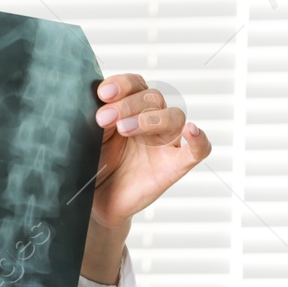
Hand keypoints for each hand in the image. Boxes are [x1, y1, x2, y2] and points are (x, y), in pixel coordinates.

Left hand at [89, 73, 210, 228]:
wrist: (95, 202)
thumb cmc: (93, 167)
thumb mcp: (89, 139)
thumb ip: (96, 120)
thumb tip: (94, 102)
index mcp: (129, 109)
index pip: (135, 85)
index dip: (122, 84)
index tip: (103, 93)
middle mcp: (150, 121)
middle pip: (153, 98)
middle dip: (128, 105)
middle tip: (104, 118)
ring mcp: (165, 143)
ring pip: (174, 117)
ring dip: (150, 119)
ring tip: (124, 129)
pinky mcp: (175, 165)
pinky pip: (198, 150)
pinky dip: (199, 140)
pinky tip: (191, 131)